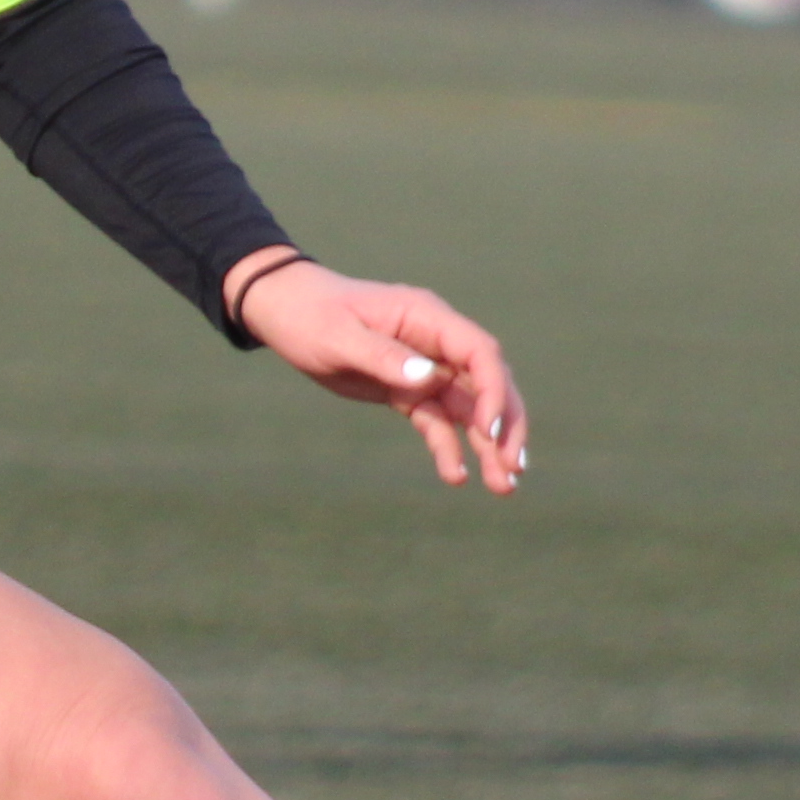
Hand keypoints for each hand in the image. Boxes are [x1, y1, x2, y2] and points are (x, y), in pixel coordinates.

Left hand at [229, 254, 526, 491]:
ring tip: (504, 487)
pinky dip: (448, 447)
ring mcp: (424, 366)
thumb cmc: (310, 315)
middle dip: (506, 425)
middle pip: (486, 383)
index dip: (494, 391)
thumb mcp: (340, 337)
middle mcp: (435, 342)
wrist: (284, 312)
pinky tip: (455, 476)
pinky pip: (436, 420)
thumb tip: (428, 378)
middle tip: (515, 468)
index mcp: (427, 318)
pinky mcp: (407, 390)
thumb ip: (384, 357)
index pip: (479, 353)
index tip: (490, 432)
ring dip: (487, 446)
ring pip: (467, 408)